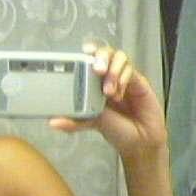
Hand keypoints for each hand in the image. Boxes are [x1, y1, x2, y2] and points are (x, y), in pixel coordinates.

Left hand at [49, 42, 167, 156]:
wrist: (142, 142)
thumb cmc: (117, 131)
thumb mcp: (93, 124)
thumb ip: (75, 121)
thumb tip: (53, 122)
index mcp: (95, 84)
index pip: (90, 59)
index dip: (87, 52)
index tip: (83, 52)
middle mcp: (109, 78)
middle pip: (105, 52)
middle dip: (101, 56)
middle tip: (98, 70)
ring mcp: (124, 78)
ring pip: (119, 57)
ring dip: (113, 70)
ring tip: (109, 91)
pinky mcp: (138, 82)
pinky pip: (130, 70)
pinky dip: (123, 78)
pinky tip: (119, 93)